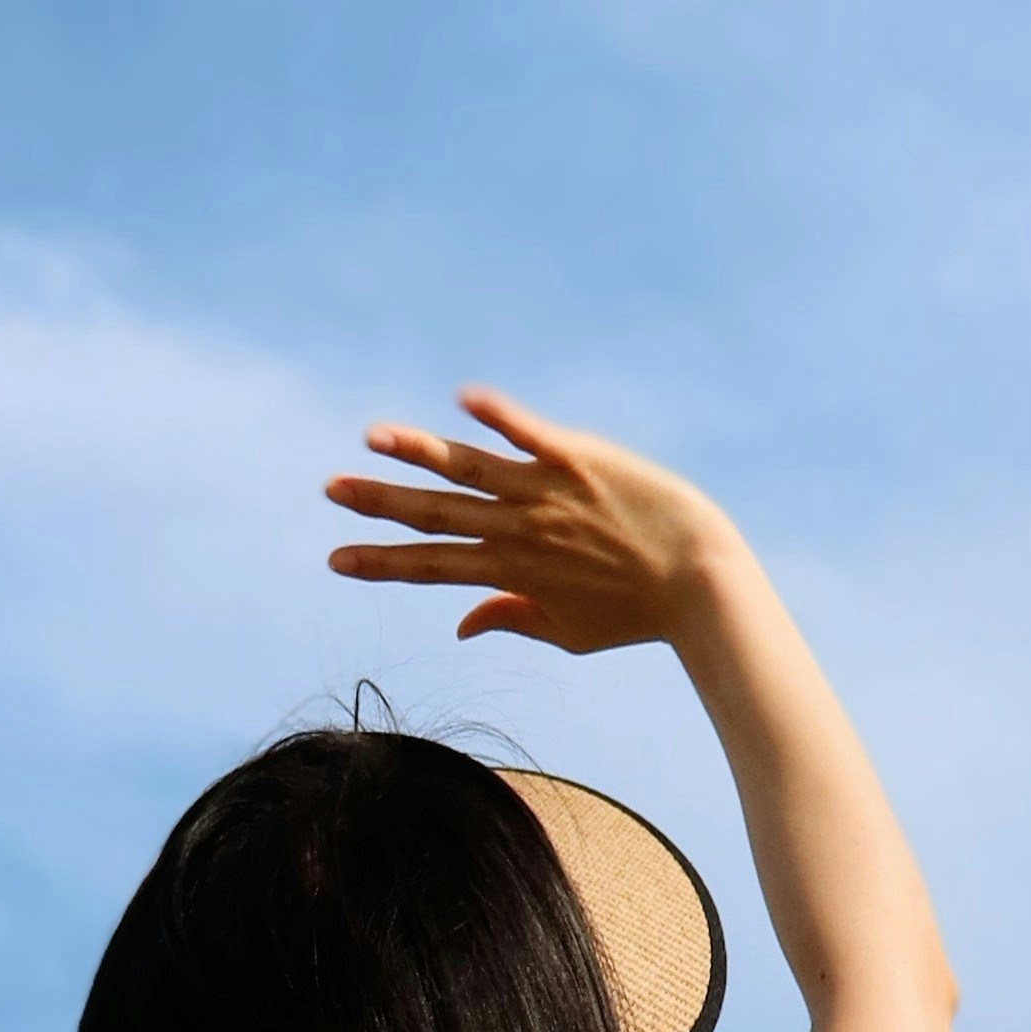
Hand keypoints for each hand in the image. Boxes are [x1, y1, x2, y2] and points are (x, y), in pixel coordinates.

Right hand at [325, 386, 737, 653]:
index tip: (336, 561)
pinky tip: (463, 400)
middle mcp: (520, 531)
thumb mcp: (568, 631)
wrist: (698, 580)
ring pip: (470, 468)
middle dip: (379, 504)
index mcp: (512, 572)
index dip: (381, 564)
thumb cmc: (636, 611)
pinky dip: (499, 417)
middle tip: (332, 490)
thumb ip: (511, 620)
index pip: (432, 567)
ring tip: (374, 437)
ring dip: (419, 452)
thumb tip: (461, 623)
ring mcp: (548, 492)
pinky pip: (531, 434)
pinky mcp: (580, 459)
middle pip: (437, 515)